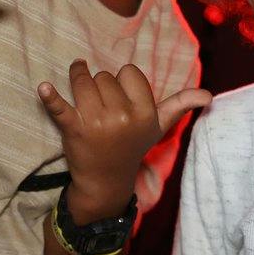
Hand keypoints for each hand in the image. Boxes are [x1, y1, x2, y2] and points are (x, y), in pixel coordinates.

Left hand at [38, 60, 210, 217]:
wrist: (105, 181)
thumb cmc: (133, 147)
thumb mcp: (159, 128)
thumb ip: (181, 106)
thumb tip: (209, 95)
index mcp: (144, 113)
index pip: (129, 73)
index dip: (123, 82)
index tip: (122, 97)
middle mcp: (122, 116)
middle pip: (105, 76)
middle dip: (102, 85)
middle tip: (103, 106)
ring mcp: (97, 123)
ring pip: (84, 81)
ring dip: (79, 79)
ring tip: (79, 84)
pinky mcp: (73, 129)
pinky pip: (60, 108)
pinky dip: (50, 98)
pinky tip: (44, 88)